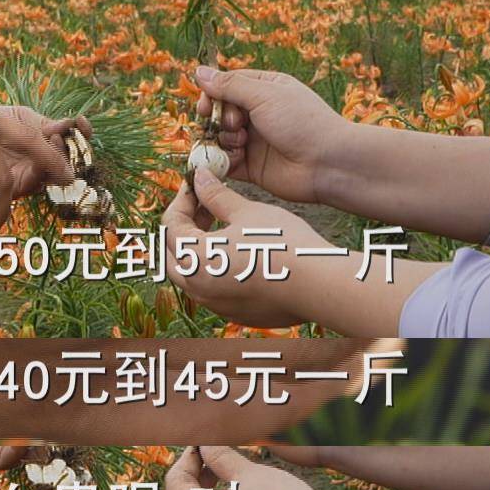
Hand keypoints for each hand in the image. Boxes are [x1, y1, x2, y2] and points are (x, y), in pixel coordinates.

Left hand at [159, 166, 340, 329]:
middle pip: (172, 253)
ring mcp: (215, 304)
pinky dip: (214, 269)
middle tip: (205, 205)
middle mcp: (197, 287)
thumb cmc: (282, 243)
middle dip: (183, 226)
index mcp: (193, 259)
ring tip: (221, 227)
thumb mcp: (246, 211)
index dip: (183, 199)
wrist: (319, 286)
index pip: (171, 224)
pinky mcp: (235, 313)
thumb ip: (215, 195)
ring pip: (190, 275)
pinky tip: (238, 253)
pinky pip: (212, 289)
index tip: (197, 184)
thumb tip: (198, 176)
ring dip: (196, 249)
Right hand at [193, 66, 350, 204]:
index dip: (212, 94)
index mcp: (265, 89)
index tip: (206, 105)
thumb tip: (198, 71)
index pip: (226, 85)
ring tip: (240, 142)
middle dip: (218, 118)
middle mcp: (258, 113)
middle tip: (233, 124)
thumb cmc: (302, 122)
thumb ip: (229, 85)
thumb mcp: (264, 95)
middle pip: (220, 112)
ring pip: (220, 137)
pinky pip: (225, 161)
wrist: (328, 163)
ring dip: (223, 139)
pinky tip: (235, 159)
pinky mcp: (252, 167)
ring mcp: (254, 141)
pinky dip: (223, 160)